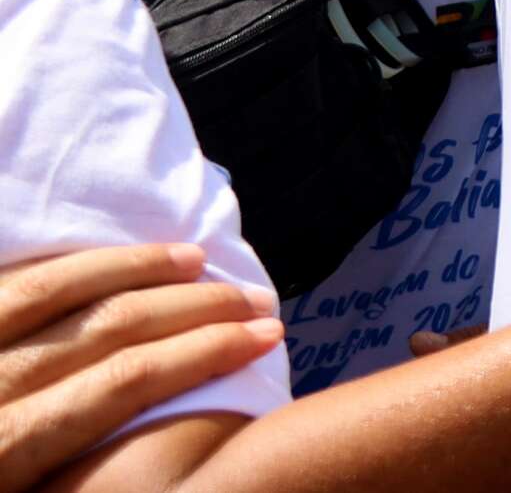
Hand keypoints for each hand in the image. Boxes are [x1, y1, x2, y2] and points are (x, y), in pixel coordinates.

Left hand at [0, 242, 278, 492]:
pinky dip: (65, 265)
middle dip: (195, 306)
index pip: (126, 381)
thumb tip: (169, 488)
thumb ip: (70, 472)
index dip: (205, 351)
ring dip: (135, 265)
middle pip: (107, 326)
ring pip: (52, 288)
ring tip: (195, 258)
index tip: (267, 335)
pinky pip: (12, 281)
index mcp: (6, 447)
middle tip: (257, 299)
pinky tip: (103, 260)